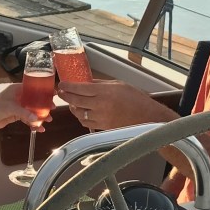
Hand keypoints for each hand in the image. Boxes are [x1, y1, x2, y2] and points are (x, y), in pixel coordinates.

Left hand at [0, 83, 53, 130]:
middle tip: (52, 108)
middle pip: (34, 100)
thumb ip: (24, 113)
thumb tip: (36, 119)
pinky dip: (33, 123)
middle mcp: (19, 96)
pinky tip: (39, 128)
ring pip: (32, 110)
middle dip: (43, 105)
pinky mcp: (17, 115)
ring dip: (40, 115)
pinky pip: (28, 118)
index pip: (33, 88)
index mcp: (17, 89)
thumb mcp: (11, 108)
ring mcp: (18, 106)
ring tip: (49, 120)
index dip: (43, 91)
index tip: (53, 94)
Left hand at [57, 79, 176, 130]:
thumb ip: (100, 84)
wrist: (148, 118)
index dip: (68, 87)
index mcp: (105, 92)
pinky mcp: (102, 127)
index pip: (79, 88)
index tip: (61, 84)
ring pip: (79, 113)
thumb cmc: (136, 99)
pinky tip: (82, 112)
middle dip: (65, 96)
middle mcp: (100, 106)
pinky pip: (86, 123)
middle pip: (75, 101)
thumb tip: (85, 82)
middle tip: (61, 92)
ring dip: (73, 107)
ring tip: (71, 102)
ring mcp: (100, 118)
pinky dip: (81, 117)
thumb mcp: (119, 85)